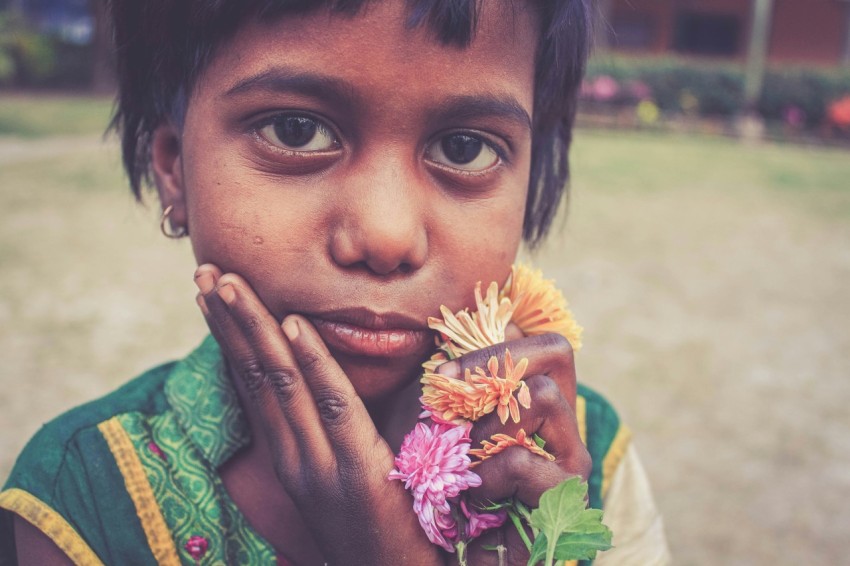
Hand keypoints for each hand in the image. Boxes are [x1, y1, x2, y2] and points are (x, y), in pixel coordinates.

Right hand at [194, 264, 441, 564]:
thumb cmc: (384, 520)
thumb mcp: (351, 466)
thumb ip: (341, 421)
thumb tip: (340, 370)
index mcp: (288, 452)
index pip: (251, 383)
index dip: (229, 336)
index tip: (210, 293)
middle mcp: (291, 455)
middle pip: (254, 374)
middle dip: (230, 320)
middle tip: (205, 271)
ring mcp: (318, 464)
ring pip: (280, 381)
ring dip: (254, 327)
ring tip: (229, 284)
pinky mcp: (356, 471)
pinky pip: (333, 405)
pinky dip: (312, 360)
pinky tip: (293, 323)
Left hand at [439, 334, 590, 564]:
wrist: (435, 552)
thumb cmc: (429, 479)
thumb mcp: (427, 417)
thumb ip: (444, 379)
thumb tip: (456, 332)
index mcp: (532, 394)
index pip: (541, 338)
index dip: (495, 343)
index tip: (444, 374)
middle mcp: (560, 418)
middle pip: (556, 349)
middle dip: (493, 371)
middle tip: (456, 410)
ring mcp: (570, 454)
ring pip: (545, 396)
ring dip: (487, 425)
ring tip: (464, 462)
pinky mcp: (567, 493)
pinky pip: (524, 460)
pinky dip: (486, 474)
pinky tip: (472, 496)